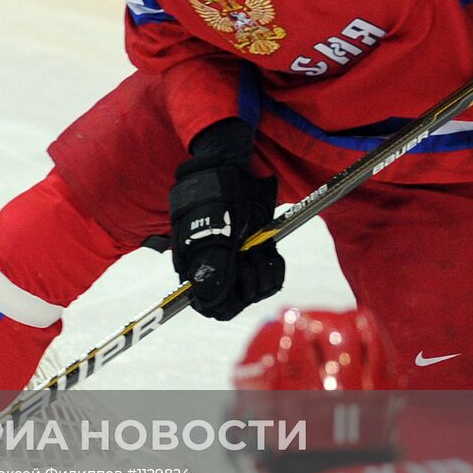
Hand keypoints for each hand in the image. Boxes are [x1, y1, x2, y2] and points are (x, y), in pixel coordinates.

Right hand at [169, 120, 283, 320]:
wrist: (237, 168)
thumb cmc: (219, 193)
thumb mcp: (216, 228)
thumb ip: (213, 266)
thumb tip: (207, 298)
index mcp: (197, 265)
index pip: (210, 305)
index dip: (225, 302)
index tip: (239, 288)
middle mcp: (217, 267)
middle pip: (237, 301)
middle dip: (249, 282)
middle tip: (249, 254)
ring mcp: (238, 261)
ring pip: (257, 290)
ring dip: (263, 271)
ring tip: (259, 247)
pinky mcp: (257, 252)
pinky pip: (272, 276)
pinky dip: (275, 266)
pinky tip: (270, 250)